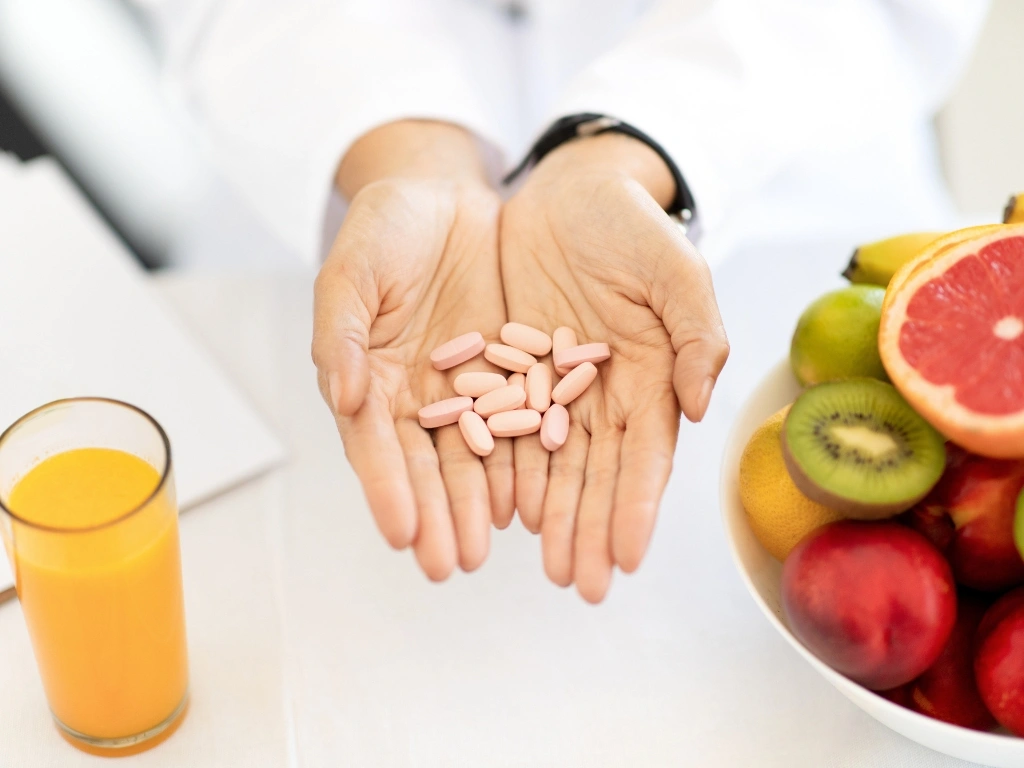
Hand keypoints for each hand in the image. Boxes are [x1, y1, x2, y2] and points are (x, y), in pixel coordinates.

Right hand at [312, 121, 512, 579]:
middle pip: (424, 466)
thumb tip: (344, 392)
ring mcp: (463, 389)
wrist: (445, 195)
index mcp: (368, 376)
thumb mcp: (353, 269)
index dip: (386, 489)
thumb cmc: (386, 227)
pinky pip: (517, 423)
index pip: (373, 444)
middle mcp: (414, 396)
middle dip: (435, 517)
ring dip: (475, 507)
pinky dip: (520, 464)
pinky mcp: (508, 373)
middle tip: (448, 566)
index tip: (400, 534)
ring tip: (485, 552)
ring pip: (471, 458)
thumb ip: (342, 330)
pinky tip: (528, 502)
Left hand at [500, 133, 729, 602]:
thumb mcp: (676, 270)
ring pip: (551, 463)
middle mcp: (602, 394)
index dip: (637, 505)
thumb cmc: (632, 226)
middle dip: (591, 528)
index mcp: (650, 377)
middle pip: (596, 472)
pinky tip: (500, 510)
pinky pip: (502, 427)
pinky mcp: (508, 368)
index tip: (628, 557)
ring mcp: (553, 386)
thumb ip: (697, 333)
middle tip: (582, 583)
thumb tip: (699, 405)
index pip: (645, 454)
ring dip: (552, 516)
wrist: (571, 190)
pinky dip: (504, 469)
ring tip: (548, 565)